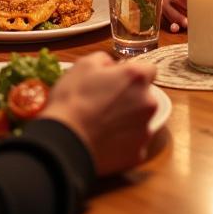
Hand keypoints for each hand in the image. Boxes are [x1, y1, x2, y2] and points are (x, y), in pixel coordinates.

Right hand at [43, 52, 157, 176]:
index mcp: (137, 78)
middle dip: (131, 99)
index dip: (132, 75)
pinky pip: (133, 144)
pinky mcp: (138, 153)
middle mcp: (148, 103)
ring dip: (128, 121)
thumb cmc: (72, 100)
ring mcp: (145, 130)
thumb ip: (105, 60)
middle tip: (106, 104)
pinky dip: (122, 143)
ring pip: (140, 121)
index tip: (118, 81)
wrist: (63, 141)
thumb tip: (111, 66)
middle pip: (146, 97)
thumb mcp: (84, 65)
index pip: (149, 70)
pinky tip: (104, 141)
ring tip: (103, 125)